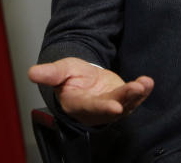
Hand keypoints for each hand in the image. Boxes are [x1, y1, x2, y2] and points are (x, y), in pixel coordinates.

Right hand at [28, 57, 153, 125]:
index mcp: (78, 103)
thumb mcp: (60, 71)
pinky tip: (148, 82)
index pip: (91, 107)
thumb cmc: (70, 77)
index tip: (115, 107)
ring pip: (126, 104)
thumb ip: (49, 73)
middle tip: (136, 89)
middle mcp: (96, 109)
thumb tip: (31, 72)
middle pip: (112, 106)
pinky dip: (143, 91)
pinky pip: (135, 98)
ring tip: (144, 83)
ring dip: (136, 95)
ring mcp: (111, 106)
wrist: (82, 80)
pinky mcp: (123, 100)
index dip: (103, 108)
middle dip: (125, 98)